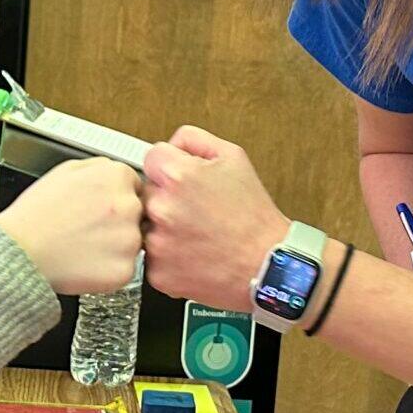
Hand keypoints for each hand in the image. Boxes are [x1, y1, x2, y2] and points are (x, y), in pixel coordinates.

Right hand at [0, 156, 143, 293]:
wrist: (20, 251)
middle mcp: (128, 205)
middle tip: (88, 227)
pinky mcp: (124, 269)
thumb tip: (115, 170)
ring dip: (115, 245)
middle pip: (137, 212)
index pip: (134, 185)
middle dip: (118, 220)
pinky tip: (86, 261)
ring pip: (132, 241)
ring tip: (84, 244)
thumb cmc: (36, 214)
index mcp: (116, 176)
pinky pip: (125, 267)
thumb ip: (99, 166)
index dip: (114, 198)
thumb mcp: (64, 170)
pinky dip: (109, 268)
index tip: (99, 207)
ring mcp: (129, 239)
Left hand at [142, 126, 290, 310]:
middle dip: (167, 197)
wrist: (265, 265)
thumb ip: (194, 140)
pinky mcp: (157, 272)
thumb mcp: (233, 158)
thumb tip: (172, 143)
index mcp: (177, 176)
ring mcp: (157, 243)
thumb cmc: (253, 216)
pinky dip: (168, 254)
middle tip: (196, 209)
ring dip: (164, 227)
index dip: (170, 166)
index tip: (182, 180)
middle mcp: (162, 208)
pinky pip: (152, 255)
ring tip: (196, 232)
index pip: (152, 158)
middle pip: (147, 192)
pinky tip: (193, 252)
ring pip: (147, 225)